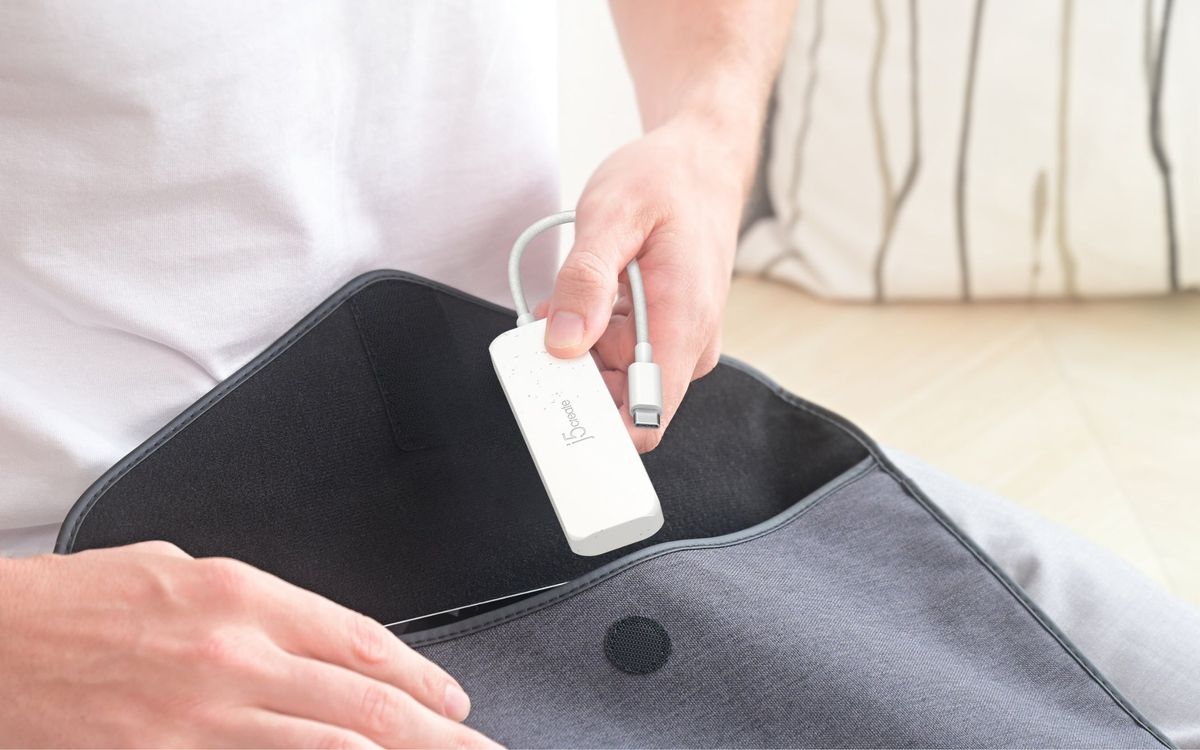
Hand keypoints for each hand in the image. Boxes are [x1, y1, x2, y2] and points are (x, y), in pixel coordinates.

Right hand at [0, 542, 498, 747]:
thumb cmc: (74, 604)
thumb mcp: (178, 573)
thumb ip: (254, 607)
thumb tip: (316, 639)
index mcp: (240, 595)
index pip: (359, 640)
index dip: (419, 674)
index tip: (452, 700)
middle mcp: (233, 655)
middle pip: (363, 701)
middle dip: (435, 733)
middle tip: (483, 748)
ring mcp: (202, 717)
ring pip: (329, 747)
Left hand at [540, 113, 748, 451]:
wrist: (701, 162)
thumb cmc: (665, 181)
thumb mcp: (611, 216)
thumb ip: (585, 280)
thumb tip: (562, 341)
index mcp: (683, 322)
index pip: (645, 420)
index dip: (594, 426)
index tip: (552, 400)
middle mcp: (689, 343)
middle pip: (619, 402)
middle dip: (574, 371)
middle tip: (554, 318)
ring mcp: (680, 342)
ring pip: (613, 378)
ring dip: (580, 346)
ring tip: (578, 293)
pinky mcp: (668, 335)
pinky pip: (620, 356)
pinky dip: (593, 333)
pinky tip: (593, 295)